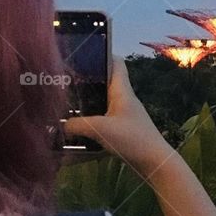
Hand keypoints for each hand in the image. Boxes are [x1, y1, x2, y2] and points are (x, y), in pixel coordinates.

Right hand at [63, 58, 174, 176]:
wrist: (155, 163)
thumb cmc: (132, 139)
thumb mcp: (100, 129)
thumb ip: (76, 125)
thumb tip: (59, 126)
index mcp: (122, 91)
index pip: (116, 63)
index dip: (102, 53)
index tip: (81, 53)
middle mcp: (123, 100)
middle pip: (104, 83)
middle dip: (85, 81)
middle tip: (62, 82)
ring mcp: (124, 115)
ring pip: (102, 102)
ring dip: (86, 103)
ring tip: (64, 105)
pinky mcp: (122, 130)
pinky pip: (103, 119)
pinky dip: (90, 121)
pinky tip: (75, 129)